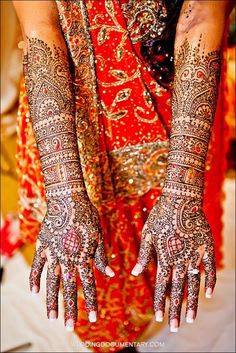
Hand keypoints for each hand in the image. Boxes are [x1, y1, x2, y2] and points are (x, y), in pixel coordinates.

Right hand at [29, 191, 113, 329]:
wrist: (68, 198)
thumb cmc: (87, 215)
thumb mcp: (99, 235)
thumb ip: (102, 257)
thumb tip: (111, 274)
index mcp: (84, 256)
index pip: (89, 284)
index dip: (91, 302)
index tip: (93, 318)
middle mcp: (69, 258)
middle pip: (69, 288)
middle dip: (70, 309)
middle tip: (68, 327)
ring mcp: (54, 253)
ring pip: (52, 282)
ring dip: (52, 301)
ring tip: (51, 318)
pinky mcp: (43, 246)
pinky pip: (37, 266)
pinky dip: (35, 279)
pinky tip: (34, 293)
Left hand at [132, 194, 215, 331]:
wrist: (181, 198)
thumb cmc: (160, 215)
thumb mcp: (147, 234)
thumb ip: (143, 255)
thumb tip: (134, 272)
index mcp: (164, 257)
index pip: (161, 285)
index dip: (160, 302)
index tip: (159, 318)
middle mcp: (179, 259)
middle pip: (178, 290)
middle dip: (176, 310)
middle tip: (176, 328)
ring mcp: (195, 254)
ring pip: (193, 284)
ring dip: (192, 302)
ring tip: (191, 319)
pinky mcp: (206, 247)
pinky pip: (210, 268)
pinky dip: (210, 282)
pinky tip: (209, 295)